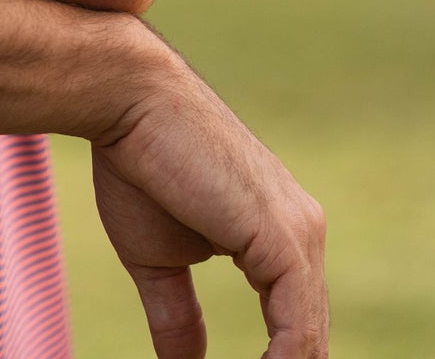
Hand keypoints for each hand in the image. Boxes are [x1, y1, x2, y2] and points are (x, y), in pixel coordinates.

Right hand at [91, 47, 327, 357]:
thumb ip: (179, 319)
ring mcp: (300, 234)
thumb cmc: (138, 164)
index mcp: (281, 235)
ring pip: (308, 342)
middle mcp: (304, 231)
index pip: (296, 329)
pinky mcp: (284, 239)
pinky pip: (299, 333)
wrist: (126, 100)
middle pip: (309, 341)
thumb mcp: (157, 260)